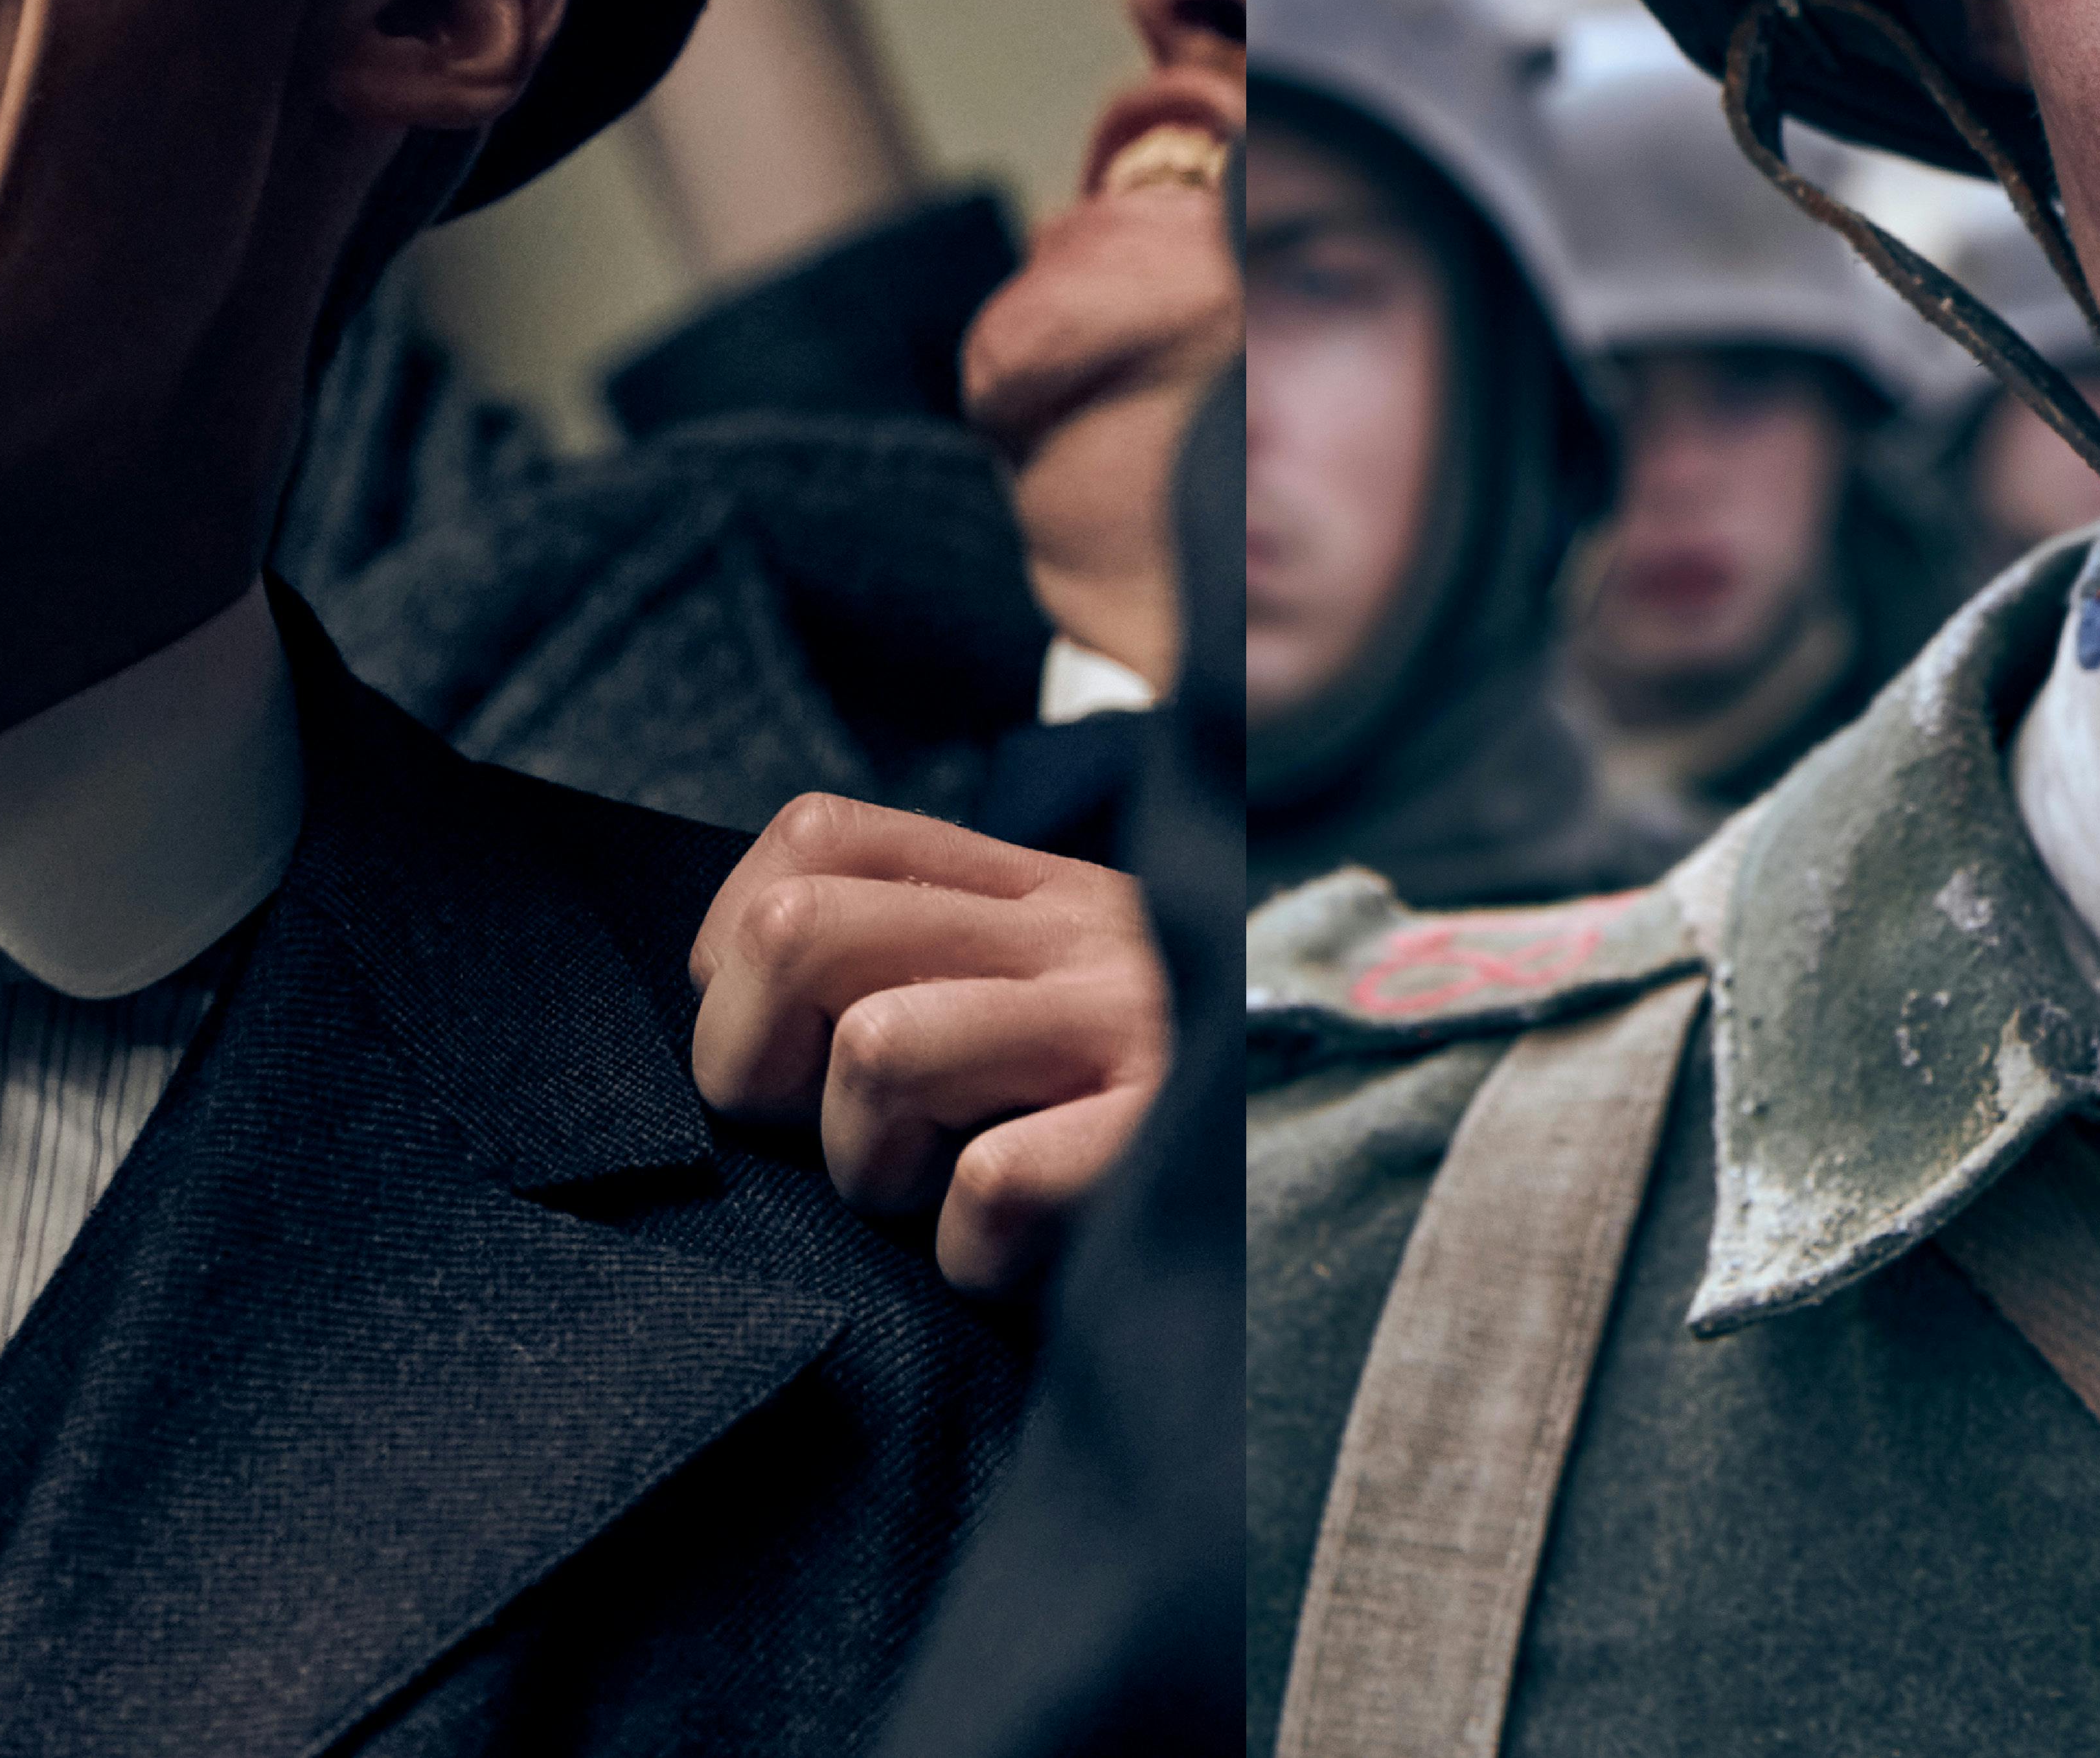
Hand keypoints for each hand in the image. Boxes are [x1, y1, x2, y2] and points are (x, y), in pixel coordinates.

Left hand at [690, 795, 1168, 1294]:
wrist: (1365, 1180)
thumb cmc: (1148, 1131)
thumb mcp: (1046, 1006)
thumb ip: (922, 966)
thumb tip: (735, 974)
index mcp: (1030, 894)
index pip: (817, 839)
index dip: (737, 948)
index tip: (777, 1047)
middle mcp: (1073, 935)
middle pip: (799, 929)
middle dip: (757, 1063)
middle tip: (830, 1139)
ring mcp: (1124, 1030)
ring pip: (876, 1049)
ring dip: (871, 1168)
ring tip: (938, 1201)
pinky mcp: (1165, 1141)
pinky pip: (992, 1183)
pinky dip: (975, 1253)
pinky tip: (1023, 1259)